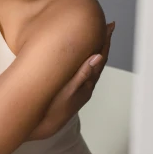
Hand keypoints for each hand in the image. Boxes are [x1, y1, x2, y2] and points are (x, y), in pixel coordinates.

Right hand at [28, 21, 115, 139]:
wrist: (43, 127)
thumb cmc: (54, 111)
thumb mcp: (68, 91)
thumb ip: (82, 74)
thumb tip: (97, 58)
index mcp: (88, 83)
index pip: (100, 57)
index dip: (105, 41)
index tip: (109, 26)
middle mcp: (86, 85)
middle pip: (99, 59)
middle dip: (103, 42)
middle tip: (107, 26)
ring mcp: (80, 88)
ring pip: (92, 64)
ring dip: (95, 49)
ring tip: (97, 37)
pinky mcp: (72, 90)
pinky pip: (83, 70)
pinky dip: (86, 59)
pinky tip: (82, 57)